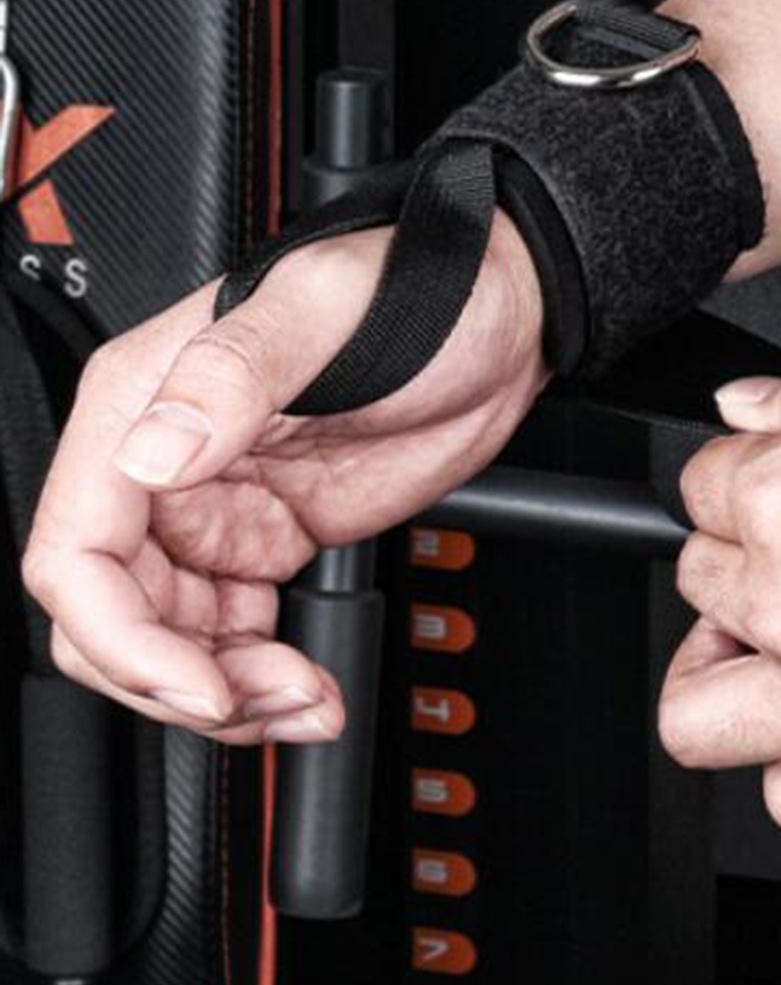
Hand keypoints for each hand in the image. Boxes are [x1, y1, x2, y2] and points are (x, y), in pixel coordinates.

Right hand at [22, 213, 544, 742]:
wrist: (501, 312)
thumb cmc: (412, 284)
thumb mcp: (323, 312)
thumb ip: (233, 377)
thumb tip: (152, 454)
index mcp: (143, 402)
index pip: (74, 554)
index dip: (121, 639)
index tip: (198, 681)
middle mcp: (164, 461)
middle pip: (113, 619)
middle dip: (177, 681)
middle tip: (268, 698)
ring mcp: (216, 507)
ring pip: (170, 641)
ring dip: (227, 693)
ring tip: (305, 700)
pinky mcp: (269, 538)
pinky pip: (232, 634)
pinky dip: (261, 677)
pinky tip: (310, 687)